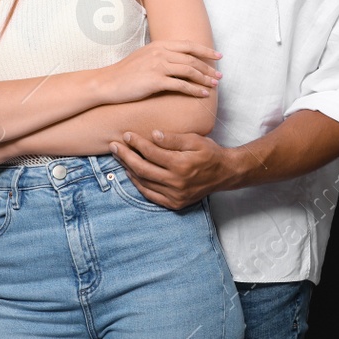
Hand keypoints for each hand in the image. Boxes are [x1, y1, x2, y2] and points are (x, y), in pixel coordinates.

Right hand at [101, 40, 221, 103]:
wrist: (107, 83)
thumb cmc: (125, 73)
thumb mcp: (144, 56)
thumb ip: (160, 55)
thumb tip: (176, 58)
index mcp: (159, 45)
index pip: (188, 45)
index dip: (205, 51)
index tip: (218, 56)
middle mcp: (160, 53)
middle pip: (192, 59)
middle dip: (208, 67)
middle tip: (219, 75)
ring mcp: (158, 66)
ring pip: (189, 71)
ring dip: (205, 78)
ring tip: (215, 85)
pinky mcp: (155, 81)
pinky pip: (181, 85)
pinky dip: (195, 90)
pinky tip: (203, 95)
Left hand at [111, 130, 236, 208]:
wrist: (224, 174)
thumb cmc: (210, 153)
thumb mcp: (195, 140)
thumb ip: (173, 139)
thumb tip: (153, 135)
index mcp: (181, 164)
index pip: (151, 152)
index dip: (137, 143)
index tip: (126, 135)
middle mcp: (176, 182)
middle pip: (143, 168)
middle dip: (125, 156)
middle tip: (114, 146)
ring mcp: (175, 195)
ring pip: (144, 182)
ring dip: (129, 169)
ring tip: (119, 157)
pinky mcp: (174, 203)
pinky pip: (150, 194)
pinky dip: (138, 184)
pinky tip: (131, 174)